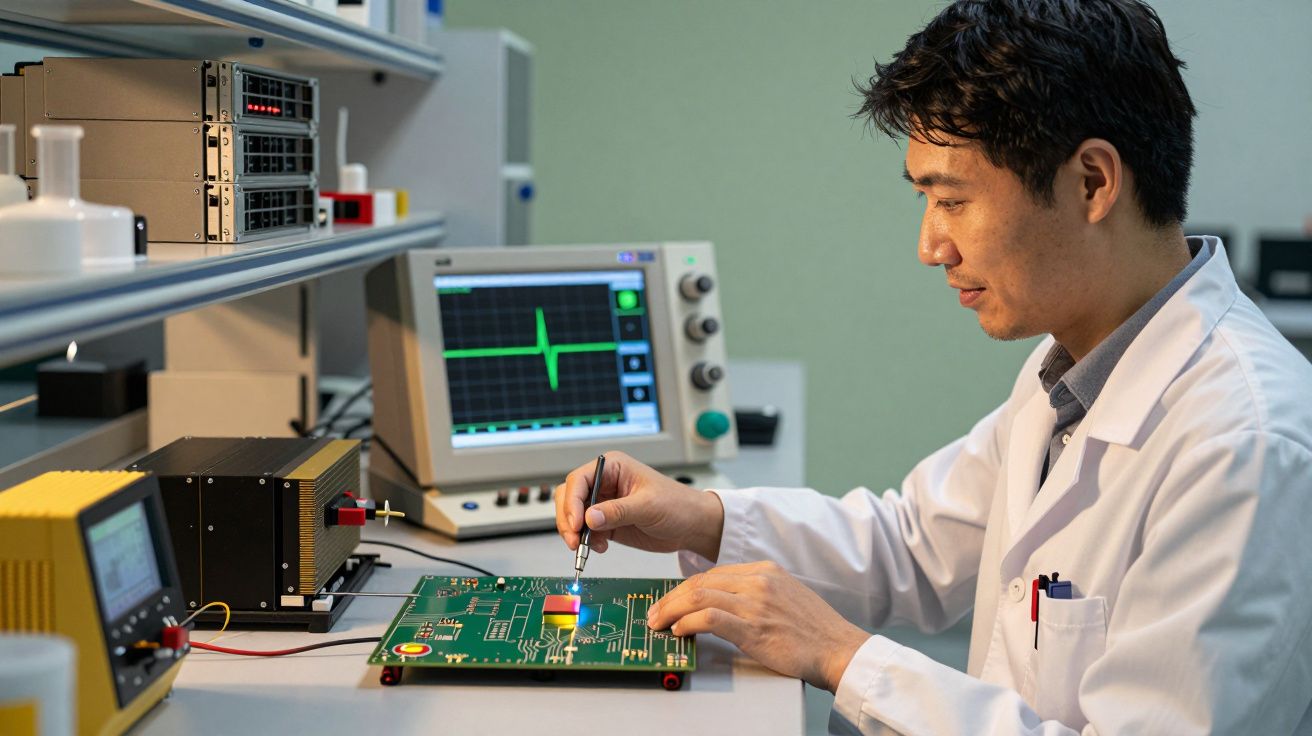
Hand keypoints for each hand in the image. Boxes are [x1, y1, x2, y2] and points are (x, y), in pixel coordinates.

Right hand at [554, 451, 723, 560]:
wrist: (691, 526)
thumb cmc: (677, 504)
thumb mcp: (648, 506)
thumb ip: (618, 511)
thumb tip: (589, 518)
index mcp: (612, 467)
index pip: (579, 480)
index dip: (572, 501)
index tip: (576, 523)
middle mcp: (604, 483)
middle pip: (570, 497)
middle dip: (568, 520)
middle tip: (575, 541)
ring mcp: (603, 504)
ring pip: (573, 516)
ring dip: (575, 533)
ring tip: (586, 548)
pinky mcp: (606, 523)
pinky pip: (585, 532)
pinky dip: (586, 542)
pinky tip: (601, 548)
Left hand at [647, 561, 870, 692]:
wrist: (839, 649)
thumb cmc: (814, 631)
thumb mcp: (785, 597)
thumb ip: (755, 593)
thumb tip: (721, 603)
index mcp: (765, 571)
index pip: (712, 574)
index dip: (685, 588)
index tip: (671, 600)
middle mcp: (759, 581)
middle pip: (700, 583)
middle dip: (671, 598)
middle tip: (655, 613)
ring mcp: (756, 603)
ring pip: (699, 597)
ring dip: (672, 611)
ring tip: (659, 624)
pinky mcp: (753, 627)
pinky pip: (709, 619)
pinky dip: (687, 624)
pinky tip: (679, 631)